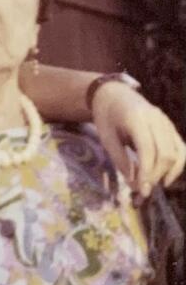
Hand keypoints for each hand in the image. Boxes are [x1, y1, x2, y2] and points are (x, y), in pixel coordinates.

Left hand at [92, 81, 185, 196]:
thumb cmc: (106, 117)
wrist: (113, 95)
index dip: (146, 172)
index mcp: (137, 118)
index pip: (148, 150)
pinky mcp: (171, 127)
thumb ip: (120, 159)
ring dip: (167, 172)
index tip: (140, 189)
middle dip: (156, 175)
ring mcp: (166, 122)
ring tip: (152, 184)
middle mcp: (156, 119)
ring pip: (177, 152)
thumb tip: (135, 183)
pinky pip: (181, 148)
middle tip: (143, 190)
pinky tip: (165, 178)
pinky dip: (177, 165)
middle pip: (165, 153)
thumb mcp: (106, 137)